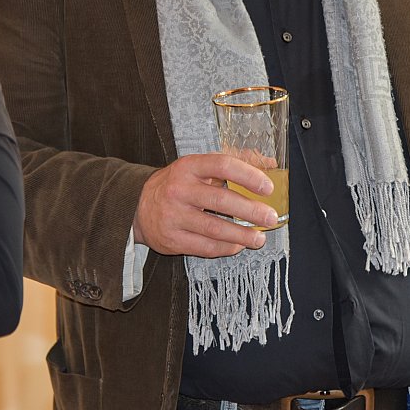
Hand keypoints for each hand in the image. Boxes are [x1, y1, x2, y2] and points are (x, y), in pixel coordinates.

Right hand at [132, 153, 277, 257]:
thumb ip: (235, 162)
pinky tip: (238, 245)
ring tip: (259, 238)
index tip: (267, 187)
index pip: (222, 165)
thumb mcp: (199, 167)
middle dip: (251, 211)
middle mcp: (180, 190)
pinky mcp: (172, 239)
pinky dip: (226, 248)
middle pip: (221, 200)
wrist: (139, 206)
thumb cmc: (178, 184)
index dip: (248, 175)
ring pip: (214, 228)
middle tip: (271, 218)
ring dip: (242, 235)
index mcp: (189, 166)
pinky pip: (205, 247)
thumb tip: (270, 163)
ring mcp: (174, 216)